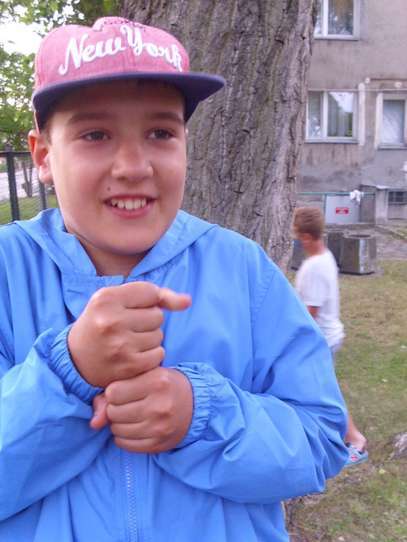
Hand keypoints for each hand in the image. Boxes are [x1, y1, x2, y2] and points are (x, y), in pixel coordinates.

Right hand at [68, 282, 190, 387]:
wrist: (75, 360)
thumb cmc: (101, 323)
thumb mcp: (118, 300)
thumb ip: (156, 295)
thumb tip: (188, 301)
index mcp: (106, 298)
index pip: (150, 292)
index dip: (145, 302)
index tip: (128, 309)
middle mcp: (111, 320)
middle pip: (157, 315)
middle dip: (147, 321)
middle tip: (126, 327)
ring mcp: (120, 345)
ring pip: (159, 335)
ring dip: (150, 338)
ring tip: (127, 341)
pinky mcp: (129, 365)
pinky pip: (159, 354)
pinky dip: (150, 355)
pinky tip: (133, 355)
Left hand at [91, 368, 192, 452]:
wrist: (196, 405)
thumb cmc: (165, 385)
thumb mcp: (146, 376)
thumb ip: (115, 390)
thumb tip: (94, 422)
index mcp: (156, 381)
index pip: (113, 392)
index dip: (114, 392)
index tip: (123, 391)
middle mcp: (159, 405)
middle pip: (114, 412)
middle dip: (115, 408)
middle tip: (127, 404)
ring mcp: (159, 427)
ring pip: (117, 430)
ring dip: (118, 423)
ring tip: (131, 415)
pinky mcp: (158, 444)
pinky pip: (125, 445)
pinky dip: (124, 437)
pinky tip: (134, 427)